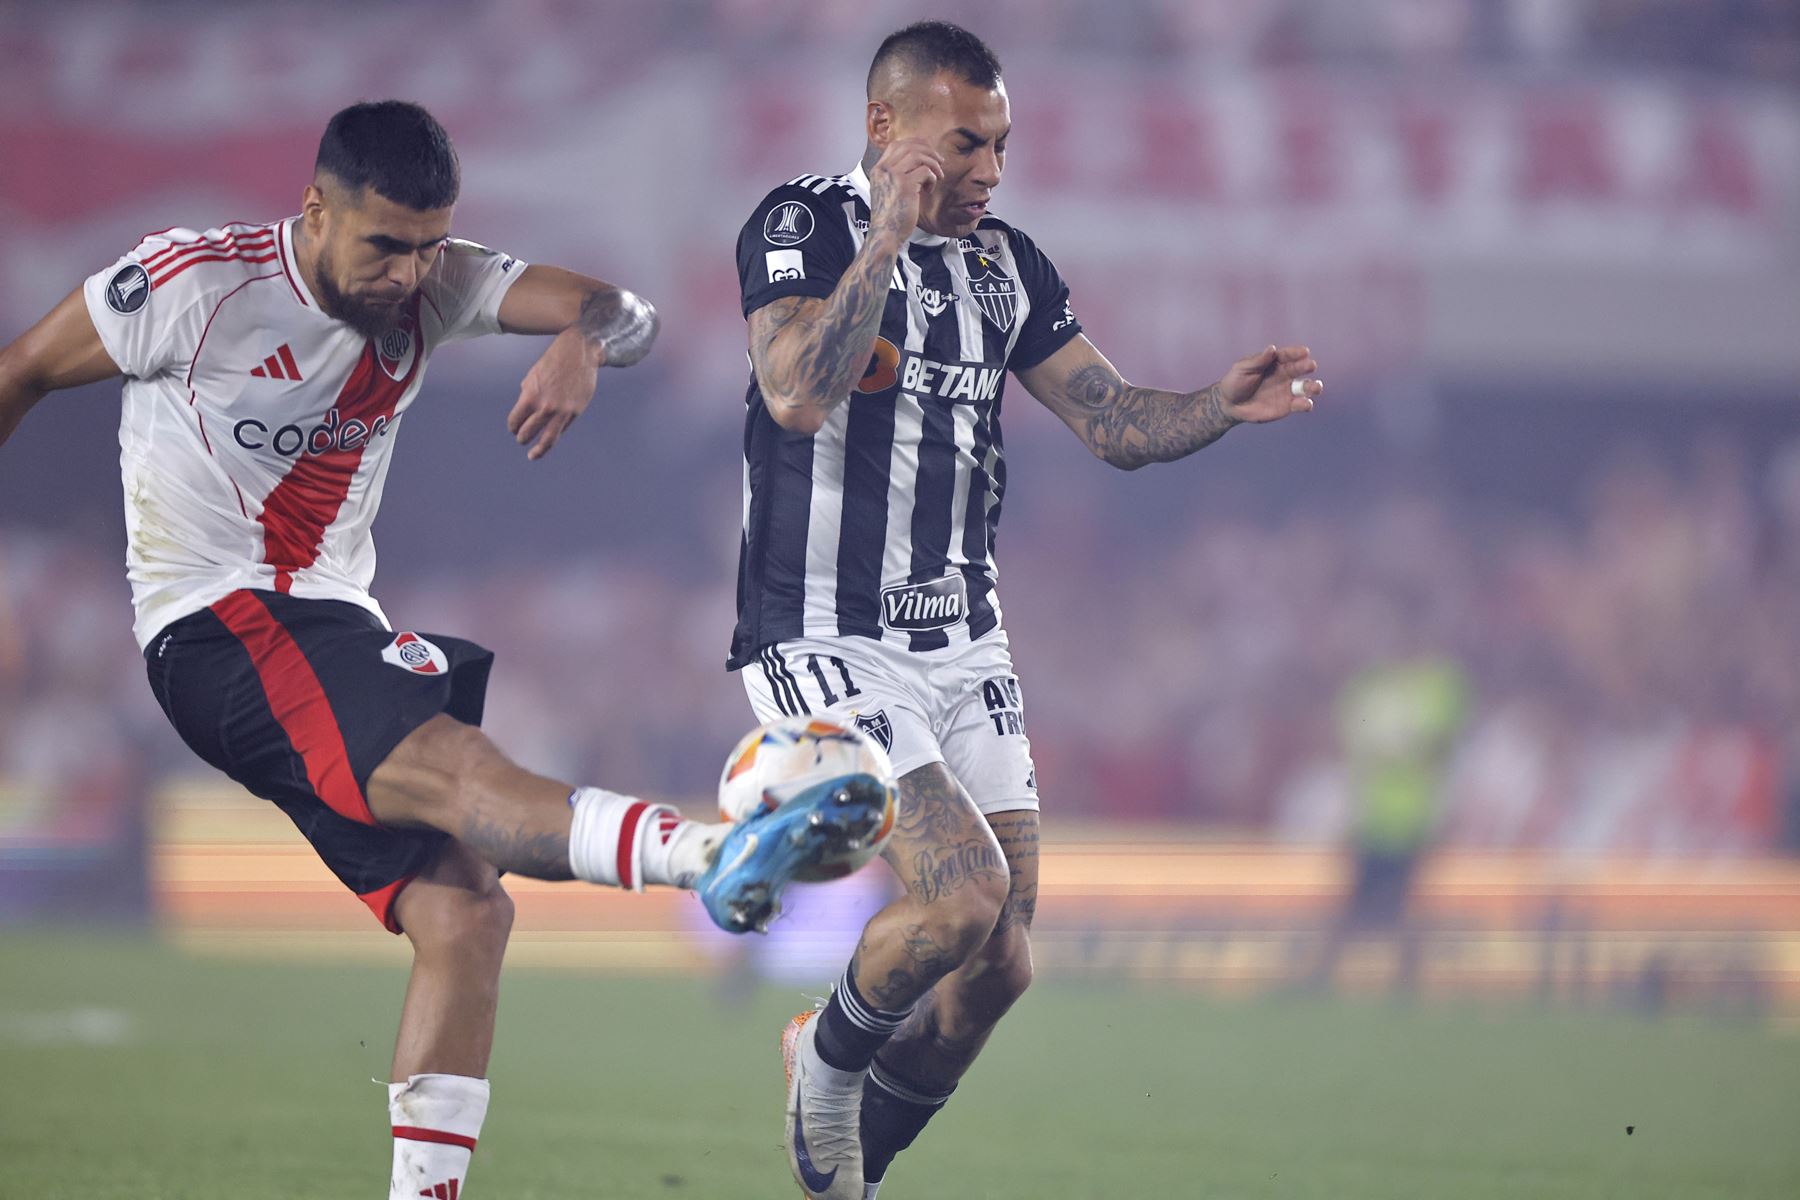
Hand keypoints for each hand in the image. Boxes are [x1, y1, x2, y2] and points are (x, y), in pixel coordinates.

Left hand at [507, 328, 596, 459]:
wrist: (580, 352)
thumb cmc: (554, 361)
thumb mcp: (534, 376)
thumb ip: (528, 394)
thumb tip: (525, 411)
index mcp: (531, 395)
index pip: (515, 420)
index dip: (512, 426)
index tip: (513, 428)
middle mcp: (545, 406)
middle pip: (528, 432)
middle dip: (522, 438)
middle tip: (521, 440)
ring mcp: (562, 411)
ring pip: (547, 440)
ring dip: (538, 449)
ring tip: (533, 454)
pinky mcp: (575, 412)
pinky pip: (562, 430)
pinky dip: (554, 435)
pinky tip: (550, 438)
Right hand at [868, 138, 943, 239]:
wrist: (885, 235)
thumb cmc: (890, 217)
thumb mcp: (889, 191)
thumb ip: (897, 176)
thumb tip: (919, 163)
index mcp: (878, 170)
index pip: (896, 145)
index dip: (915, 144)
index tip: (928, 151)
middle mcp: (883, 170)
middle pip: (909, 146)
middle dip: (928, 151)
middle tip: (940, 162)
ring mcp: (893, 176)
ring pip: (918, 155)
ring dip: (933, 164)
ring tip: (938, 176)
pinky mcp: (905, 185)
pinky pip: (926, 171)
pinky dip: (932, 178)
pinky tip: (929, 190)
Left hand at [1218, 344, 1320, 422]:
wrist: (1230, 405)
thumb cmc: (1235, 382)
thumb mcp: (1243, 368)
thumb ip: (1258, 360)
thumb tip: (1272, 348)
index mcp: (1274, 362)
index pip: (1288, 355)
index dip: (1296, 353)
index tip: (1304, 352)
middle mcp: (1284, 374)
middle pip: (1300, 369)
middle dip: (1307, 366)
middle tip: (1311, 366)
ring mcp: (1287, 390)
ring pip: (1306, 387)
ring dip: (1313, 386)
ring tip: (1316, 387)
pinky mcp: (1287, 406)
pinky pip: (1300, 404)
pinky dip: (1306, 404)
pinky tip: (1306, 404)